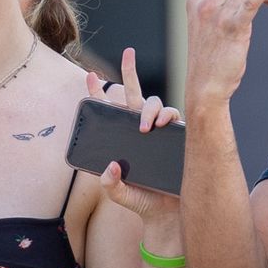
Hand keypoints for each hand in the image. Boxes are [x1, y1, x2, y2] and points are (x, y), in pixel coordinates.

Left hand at [88, 47, 181, 218]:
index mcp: (122, 138)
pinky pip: (174, 116)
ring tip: (144, 127)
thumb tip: (110, 167)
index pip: (108, 110)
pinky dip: (167, 115)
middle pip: (133, 94)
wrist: (167, 215)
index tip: (91, 76)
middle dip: (130, 71)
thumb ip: (110, 184)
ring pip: (155, 102)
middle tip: (128, 52)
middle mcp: (140, 129)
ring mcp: (159, 131)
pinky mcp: (177, 136)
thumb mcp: (120, 194)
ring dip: (149, 108)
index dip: (98, 93)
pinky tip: (161, 125)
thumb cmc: (142, 201)